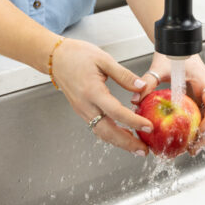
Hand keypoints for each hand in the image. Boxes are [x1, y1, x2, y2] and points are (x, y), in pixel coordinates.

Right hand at [51, 38, 154, 154]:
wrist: (55, 58)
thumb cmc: (76, 55)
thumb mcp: (103, 59)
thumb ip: (124, 75)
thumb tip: (141, 86)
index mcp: (92, 91)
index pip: (116, 112)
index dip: (134, 122)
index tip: (149, 127)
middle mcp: (86, 105)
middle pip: (108, 131)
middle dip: (127, 143)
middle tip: (144, 149)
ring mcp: (82, 110)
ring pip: (102, 133)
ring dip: (120, 142)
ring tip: (136, 146)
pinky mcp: (82, 111)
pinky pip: (97, 128)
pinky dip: (111, 135)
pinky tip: (122, 135)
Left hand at [130, 51, 204, 155]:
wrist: (174, 46)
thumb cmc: (171, 53)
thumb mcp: (159, 67)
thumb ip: (148, 82)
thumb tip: (134, 99)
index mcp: (204, 81)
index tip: (200, 130)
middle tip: (193, 148)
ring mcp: (202, 97)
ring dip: (201, 135)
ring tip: (190, 150)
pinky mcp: (195, 101)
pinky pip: (198, 117)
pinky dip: (194, 130)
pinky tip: (184, 141)